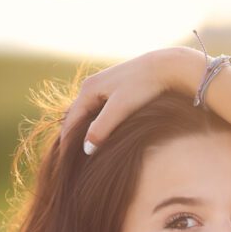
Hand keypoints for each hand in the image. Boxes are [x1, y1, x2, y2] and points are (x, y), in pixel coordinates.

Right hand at [59, 47, 194, 155]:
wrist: (165, 68)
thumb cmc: (143, 87)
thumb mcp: (120, 109)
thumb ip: (102, 128)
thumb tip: (87, 149)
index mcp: (88, 89)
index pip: (70, 122)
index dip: (66, 144)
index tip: (66, 164)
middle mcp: (91, 86)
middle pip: (74, 118)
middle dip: (71, 139)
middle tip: (71, 162)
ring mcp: (102, 88)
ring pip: (86, 115)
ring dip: (83, 133)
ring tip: (83, 154)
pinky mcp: (113, 91)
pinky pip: (97, 113)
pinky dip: (94, 127)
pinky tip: (100, 139)